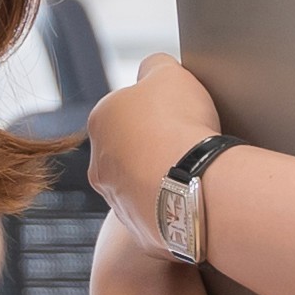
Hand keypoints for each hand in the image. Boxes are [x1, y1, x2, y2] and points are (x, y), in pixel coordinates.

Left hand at [81, 52, 221, 225]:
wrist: (194, 184)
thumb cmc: (178, 125)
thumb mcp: (169, 72)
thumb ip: (155, 65)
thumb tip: (152, 68)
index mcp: (101, 121)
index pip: (127, 110)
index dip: (157, 110)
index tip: (179, 114)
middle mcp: (99, 164)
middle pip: (131, 150)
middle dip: (156, 147)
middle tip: (188, 144)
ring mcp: (117, 201)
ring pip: (142, 184)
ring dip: (163, 178)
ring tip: (194, 173)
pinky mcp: (139, 230)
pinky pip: (159, 214)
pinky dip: (175, 207)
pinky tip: (196, 197)